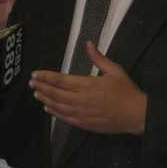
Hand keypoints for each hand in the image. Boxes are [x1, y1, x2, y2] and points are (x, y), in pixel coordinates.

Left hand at [29, 42, 146, 134]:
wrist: (135, 114)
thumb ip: (98, 58)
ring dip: (45, 99)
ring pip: (57, 106)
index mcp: (88, 84)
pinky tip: (48, 108)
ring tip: (36, 94)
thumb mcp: (115, 70)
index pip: (61, 80)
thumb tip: (88, 44)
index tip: (36, 74)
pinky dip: (54, 112)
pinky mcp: (84, 123)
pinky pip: (64, 118)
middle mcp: (81, 99)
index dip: (46, 77)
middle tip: (31, 83)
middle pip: (55, 93)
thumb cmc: (126, 91)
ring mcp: (81, 113)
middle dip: (42, 87)